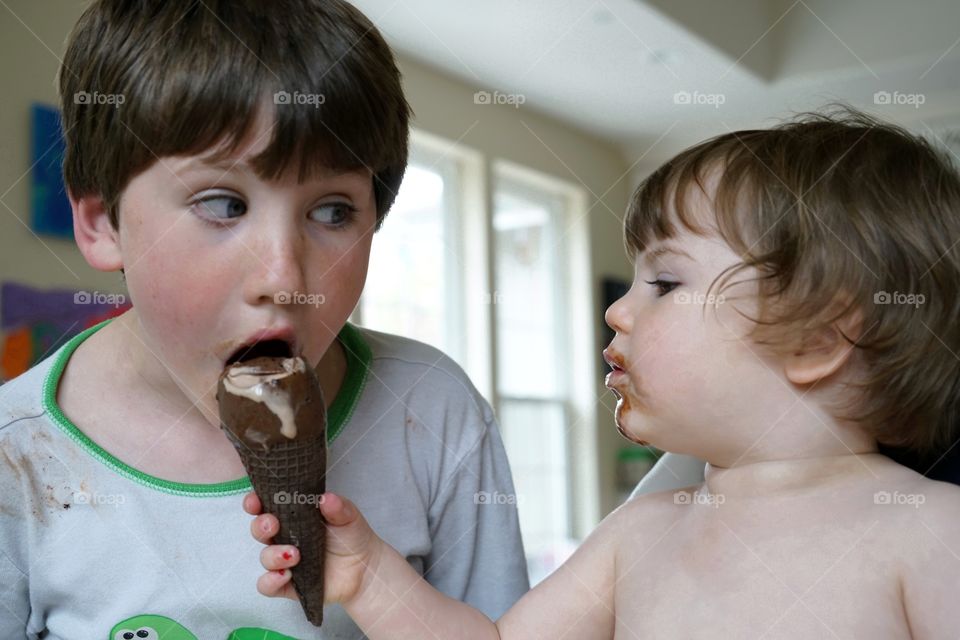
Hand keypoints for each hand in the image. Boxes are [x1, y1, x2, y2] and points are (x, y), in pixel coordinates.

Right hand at [244, 491, 383, 605]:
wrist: (364, 569)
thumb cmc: (351, 537)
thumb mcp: (348, 516)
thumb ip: (338, 506)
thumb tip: (326, 498)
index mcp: (293, 516)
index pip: (266, 506)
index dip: (255, 503)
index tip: (255, 501)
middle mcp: (284, 537)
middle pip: (259, 530)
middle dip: (261, 526)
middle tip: (273, 525)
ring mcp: (284, 561)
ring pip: (264, 557)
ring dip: (274, 555)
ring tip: (295, 555)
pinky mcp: (287, 584)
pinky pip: (267, 585)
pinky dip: (270, 581)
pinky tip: (285, 575)